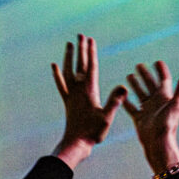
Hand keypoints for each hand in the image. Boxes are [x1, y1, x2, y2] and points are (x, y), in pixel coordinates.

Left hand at [51, 34, 125, 168]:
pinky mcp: (67, 102)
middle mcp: (78, 90)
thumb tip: (124, 87)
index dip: (91, 52)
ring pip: (68, 71)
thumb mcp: (107, 118)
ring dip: (69, 57)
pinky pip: (61, 85)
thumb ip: (114, 102)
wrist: (76, 144)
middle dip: (81, 49)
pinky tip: (54, 66)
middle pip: (80, 65)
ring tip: (69, 44)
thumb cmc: (93, 133)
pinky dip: (57, 74)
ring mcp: (71, 95)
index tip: (90, 39)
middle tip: (81, 34)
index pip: (91, 67)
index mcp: (89, 91)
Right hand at [123, 61, 178, 174]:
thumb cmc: (168, 124)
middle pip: (150, 85)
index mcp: (165, 98)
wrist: (158, 143)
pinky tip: (122, 95)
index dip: (161, 70)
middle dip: (145, 75)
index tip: (157, 61)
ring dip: (135, 85)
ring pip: (140, 94)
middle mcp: (157, 103)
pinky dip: (127, 101)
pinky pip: (131, 108)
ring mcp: (147, 111)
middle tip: (138, 65)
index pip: (164, 80)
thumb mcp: (176, 103)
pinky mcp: (139, 119)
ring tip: (129, 76)